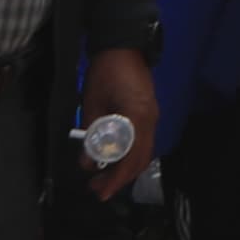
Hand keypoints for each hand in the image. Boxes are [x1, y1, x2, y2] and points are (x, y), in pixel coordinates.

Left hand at [79, 45, 157, 200]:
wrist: (123, 47)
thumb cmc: (105, 74)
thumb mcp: (91, 105)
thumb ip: (91, 135)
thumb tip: (87, 163)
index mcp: (137, 118)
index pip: (130, 158)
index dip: (116, 179)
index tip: (100, 193)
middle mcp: (150, 121)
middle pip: (140, 159)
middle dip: (120, 178)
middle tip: (96, 189)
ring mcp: (152, 117)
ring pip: (143, 153)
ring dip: (125, 168)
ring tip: (102, 177)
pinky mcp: (148, 113)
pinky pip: (142, 143)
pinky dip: (129, 157)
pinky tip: (113, 159)